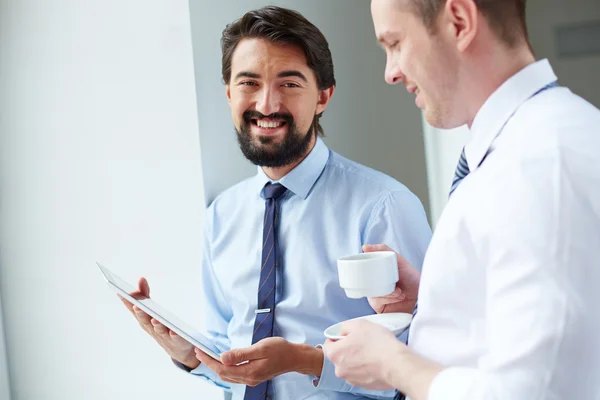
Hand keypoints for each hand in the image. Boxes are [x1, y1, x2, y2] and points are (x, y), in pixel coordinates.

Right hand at [120, 277, 197, 368]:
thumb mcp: (152, 311)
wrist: (178, 350)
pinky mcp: (177, 341)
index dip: (127, 301)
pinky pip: (176, 339)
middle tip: (137, 306)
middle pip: (145, 321)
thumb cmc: (161, 328)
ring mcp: (164, 336)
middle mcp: (151, 329)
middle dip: (140, 313)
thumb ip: (145, 295)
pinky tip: (174, 331)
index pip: (134, 309)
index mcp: (144, 320)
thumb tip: (141, 279)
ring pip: (159, 331)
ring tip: (156, 320)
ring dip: (156, 326)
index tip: (120, 291)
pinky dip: (175, 336)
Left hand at [195, 337, 323, 385]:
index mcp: (250, 372)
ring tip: (208, 356)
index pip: (223, 369)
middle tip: (200, 352)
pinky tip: (224, 361)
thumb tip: (223, 358)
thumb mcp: (261, 348)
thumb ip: (241, 354)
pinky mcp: (254, 376)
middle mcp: (249, 378)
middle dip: (210, 364)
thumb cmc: (280, 350)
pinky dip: (226, 368)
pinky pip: (235, 375)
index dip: (209, 361)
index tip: (200, 352)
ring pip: (228, 376)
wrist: (295, 357)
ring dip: (217, 366)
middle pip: (223, 374)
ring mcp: (252, 379)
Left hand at [323, 319, 403, 389]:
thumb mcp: (359, 324)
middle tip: (361, 342)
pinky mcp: (364, 386)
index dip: (336, 338)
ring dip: (357, 360)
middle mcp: (340, 370)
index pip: (327, 345)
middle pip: (339, 357)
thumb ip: (345, 327)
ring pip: (350, 366)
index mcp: (335, 354)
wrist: (396, 364)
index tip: (346, 336)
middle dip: (348, 349)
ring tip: (371, 352)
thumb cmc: (378, 344)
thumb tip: (343, 332)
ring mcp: (352, 380)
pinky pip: (361, 374)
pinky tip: (376, 361)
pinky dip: (366, 369)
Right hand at [363, 244, 419, 313]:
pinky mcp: (377, 306)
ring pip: (370, 290)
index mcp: (377, 272)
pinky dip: (387, 298)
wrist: (421, 298)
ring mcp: (375, 295)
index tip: (366, 257)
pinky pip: (376, 300)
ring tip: (398, 291)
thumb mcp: (399, 261)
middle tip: (390, 280)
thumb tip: (365, 247)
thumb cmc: (412, 279)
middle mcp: (374, 283)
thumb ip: (385, 250)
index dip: (364, 264)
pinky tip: (397, 297)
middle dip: (376, 278)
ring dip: (386, 290)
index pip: (364, 267)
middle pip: (365, 279)